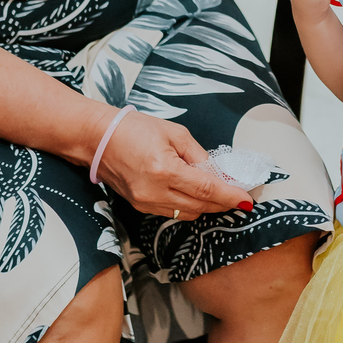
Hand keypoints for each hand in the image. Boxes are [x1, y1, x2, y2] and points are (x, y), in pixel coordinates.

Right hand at [93, 110, 252, 219]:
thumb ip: (198, 155)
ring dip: (206, 206)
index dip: (229, 196)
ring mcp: (145, 202)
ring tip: (220, 195)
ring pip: (187, 213)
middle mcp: (154, 192)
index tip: (246, 200)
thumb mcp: (174, 133)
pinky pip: (172, 212)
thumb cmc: (133, 129)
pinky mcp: (139, 207)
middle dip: (222, 203)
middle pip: (199, 206)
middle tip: (238, 197)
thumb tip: (218, 173)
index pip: (206, 189)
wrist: (96, 139)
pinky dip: (188, 206)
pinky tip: (196, 196)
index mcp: (164, 170)